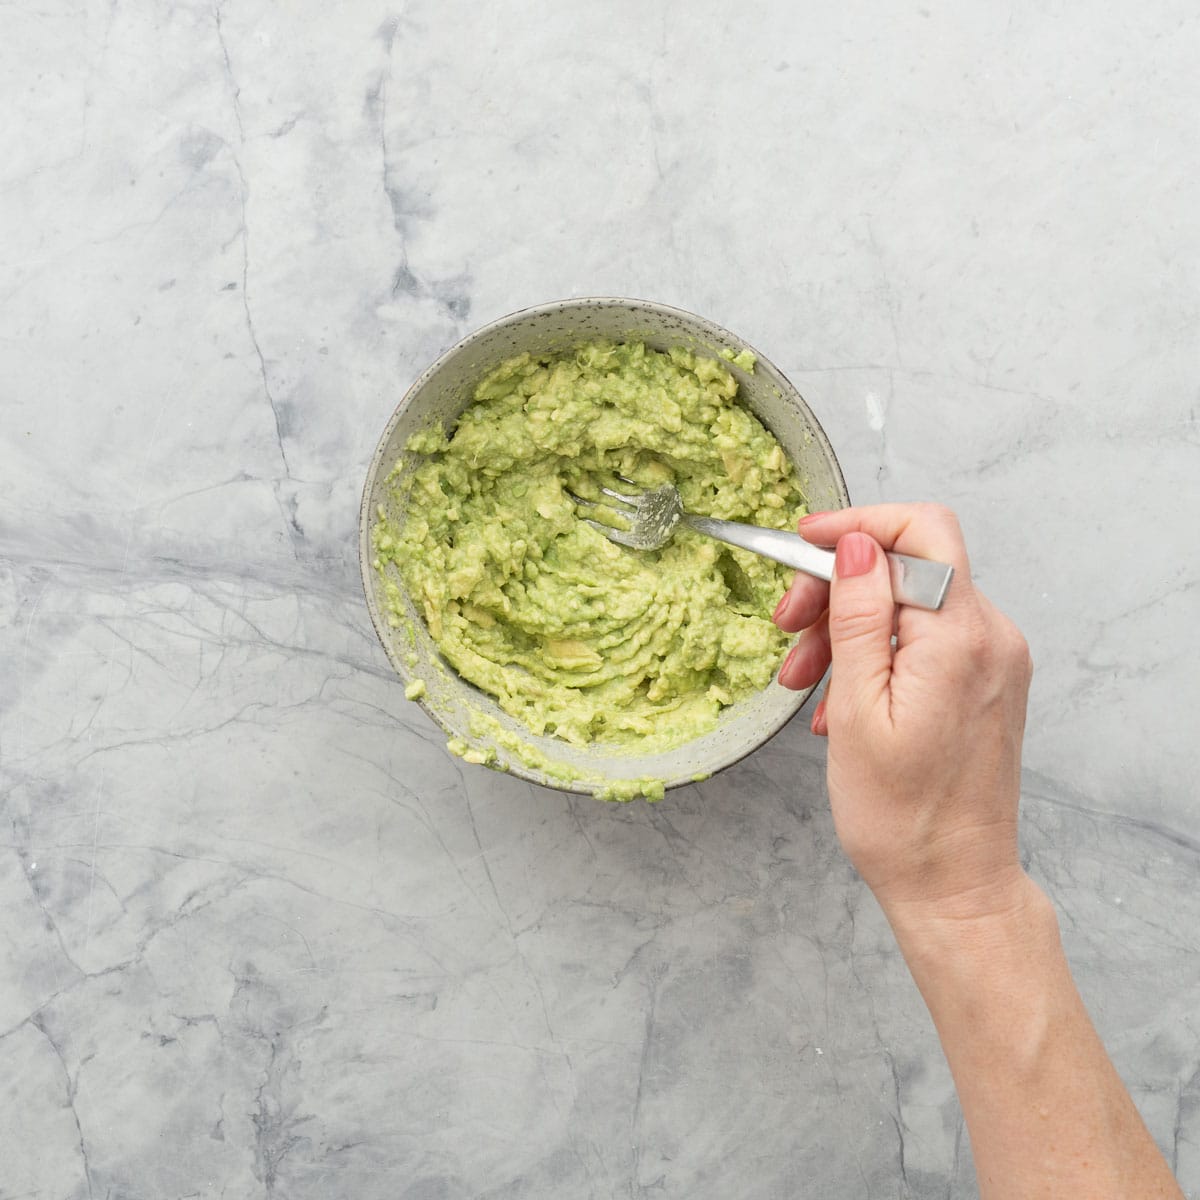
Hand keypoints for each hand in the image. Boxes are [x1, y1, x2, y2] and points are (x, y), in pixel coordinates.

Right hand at [773, 504, 1033, 919]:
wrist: (954, 885)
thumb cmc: (901, 817)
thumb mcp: (858, 709)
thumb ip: (860, 616)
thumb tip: (857, 544)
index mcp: (960, 638)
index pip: (920, 531)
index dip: (856, 525)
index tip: (805, 542)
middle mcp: (991, 638)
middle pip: (908, 566)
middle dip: (838, 587)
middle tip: (787, 627)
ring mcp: (993, 661)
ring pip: (909, 605)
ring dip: (847, 629)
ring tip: (802, 681)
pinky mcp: (985, 683)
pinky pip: (924, 641)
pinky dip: (876, 655)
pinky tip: (838, 701)